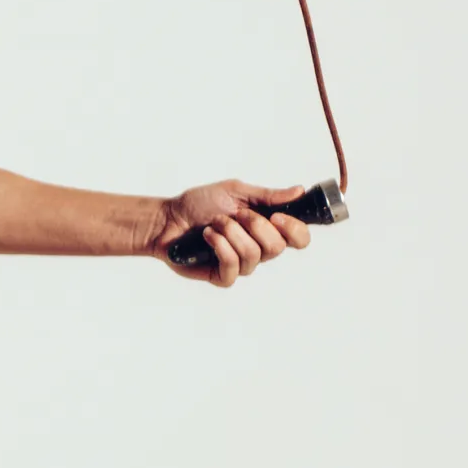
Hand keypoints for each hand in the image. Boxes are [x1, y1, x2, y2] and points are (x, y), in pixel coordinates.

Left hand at [152, 181, 311, 286]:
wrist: (168, 219)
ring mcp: (240, 265)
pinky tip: (207, 236)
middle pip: (278, 247)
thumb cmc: (200, 204)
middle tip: (237, 215)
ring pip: (254, 255)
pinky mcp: (222, 276)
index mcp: (267, 228)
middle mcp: (258, 249)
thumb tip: (299, 191)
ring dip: (231, 232)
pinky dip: (219, 245)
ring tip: (214, 224)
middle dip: (256, 225)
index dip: (295, 230)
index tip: (278, 216)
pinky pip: (232, 266)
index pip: (299, 239)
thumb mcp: (235, 192)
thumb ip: (267, 196)